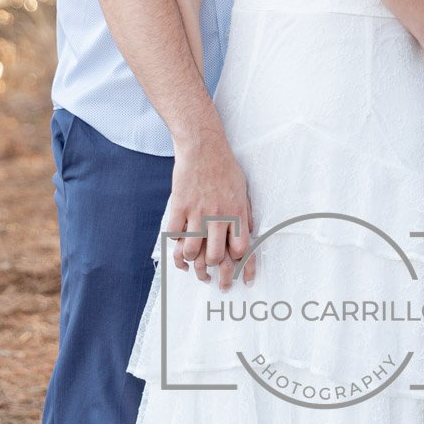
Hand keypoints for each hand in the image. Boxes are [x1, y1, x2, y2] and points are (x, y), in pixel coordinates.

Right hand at [166, 129, 256, 289]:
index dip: (240, 266)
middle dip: (214, 272)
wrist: (203, 146)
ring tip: (194, 265)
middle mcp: (218, 215)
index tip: (239, 277)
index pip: (242, 249)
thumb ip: (245, 213)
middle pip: (216, 257)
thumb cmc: (224, 167)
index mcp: (237, 212)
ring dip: (192, 262)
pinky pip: (174, 236)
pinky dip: (176, 247)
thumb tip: (249, 233)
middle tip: (212, 277)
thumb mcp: (243, 189)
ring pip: (193, 252)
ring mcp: (198, 212)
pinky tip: (179, 249)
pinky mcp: (180, 206)